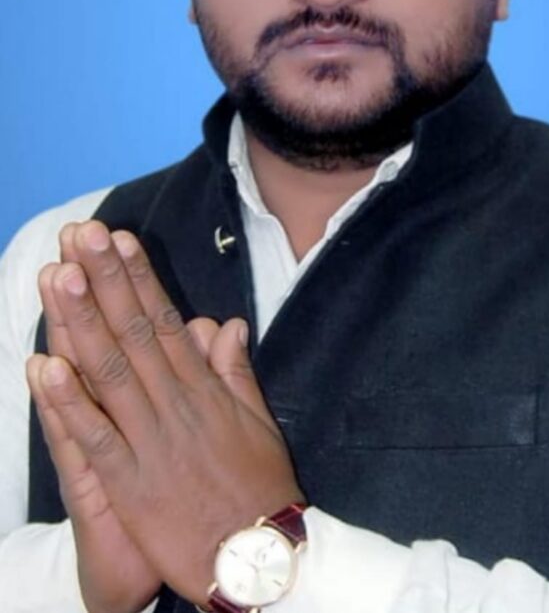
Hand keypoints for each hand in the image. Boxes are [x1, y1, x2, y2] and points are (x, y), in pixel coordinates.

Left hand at [31, 221, 302, 607]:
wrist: (260, 557)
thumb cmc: (261, 488)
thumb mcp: (258, 422)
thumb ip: (235, 371)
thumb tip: (223, 323)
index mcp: (205, 389)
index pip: (165, 321)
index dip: (139, 278)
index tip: (118, 241)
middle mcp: (176, 404)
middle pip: (133, 332)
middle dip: (105, 280)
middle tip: (82, 235)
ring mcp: (151, 441)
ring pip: (109, 372)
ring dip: (81, 322)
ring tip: (59, 276)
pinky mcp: (130, 484)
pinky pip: (94, 437)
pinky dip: (68, 402)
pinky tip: (44, 366)